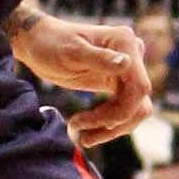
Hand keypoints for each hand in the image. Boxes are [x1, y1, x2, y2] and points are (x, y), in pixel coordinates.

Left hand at [9, 10, 152, 149]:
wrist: (39, 43)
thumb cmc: (51, 42)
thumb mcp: (71, 51)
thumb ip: (99, 58)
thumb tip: (127, 64)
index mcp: (125, 43)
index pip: (139, 87)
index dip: (121, 111)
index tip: (90, 123)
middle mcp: (133, 54)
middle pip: (138, 102)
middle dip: (113, 123)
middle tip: (83, 134)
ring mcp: (128, 69)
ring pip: (134, 109)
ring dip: (112, 127)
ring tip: (84, 136)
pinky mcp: (119, 82)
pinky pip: (124, 108)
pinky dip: (108, 122)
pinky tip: (86, 126)